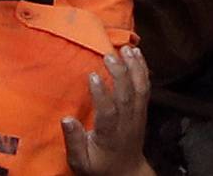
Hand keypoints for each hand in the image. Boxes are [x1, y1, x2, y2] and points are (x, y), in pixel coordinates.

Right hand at [61, 46, 153, 175]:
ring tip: (126, 49)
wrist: (127, 172)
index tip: (93, 75)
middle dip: (119, 73)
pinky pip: (146, 88)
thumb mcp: (81, 162)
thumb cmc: (99, 165)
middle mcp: (126, 123)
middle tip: (109, 55)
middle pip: (126, 96)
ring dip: (135, 67)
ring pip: (140, 89)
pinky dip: (143, 69)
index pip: (108, 112)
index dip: (101, 93)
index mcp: (110, 135)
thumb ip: (73, 141)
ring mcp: (137, 115)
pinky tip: (137, 54)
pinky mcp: (142, 110)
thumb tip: (66, 119)